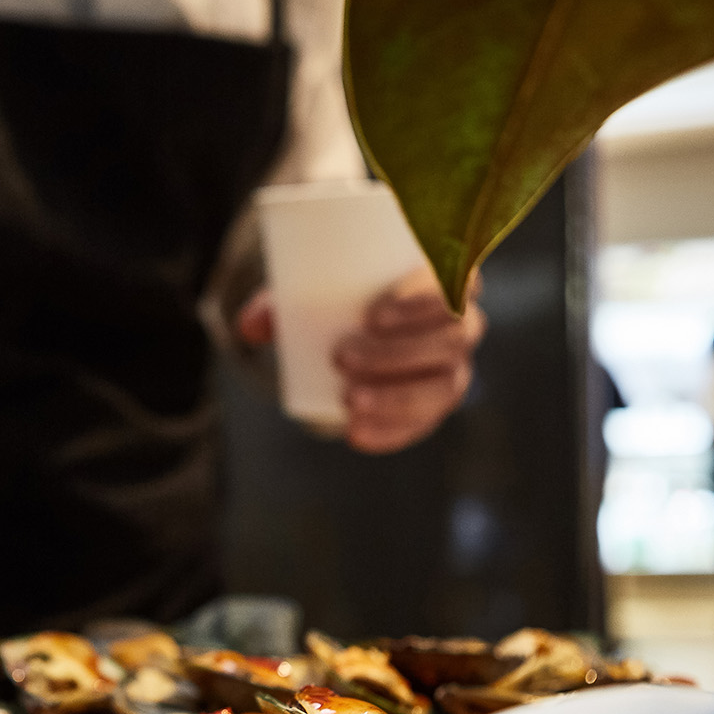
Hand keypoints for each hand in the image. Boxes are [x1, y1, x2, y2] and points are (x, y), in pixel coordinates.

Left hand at [236, 267, 484, 453]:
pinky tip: (358, 435)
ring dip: (396, 396)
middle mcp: (464, 322)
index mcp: (448, 277)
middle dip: (397, 352)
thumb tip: (249, 328)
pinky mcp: (436, 402)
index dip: (422, 300)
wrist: (362, 325)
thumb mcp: (313, 286)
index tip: (372, 315)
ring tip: (348, 400)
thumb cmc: (344, 291)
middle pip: (450, 338)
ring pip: (444, 385)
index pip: (457, 284)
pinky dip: (393, 432)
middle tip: (342, 356)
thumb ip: (280, 302)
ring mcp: (455, 366)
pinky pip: (426, 422)